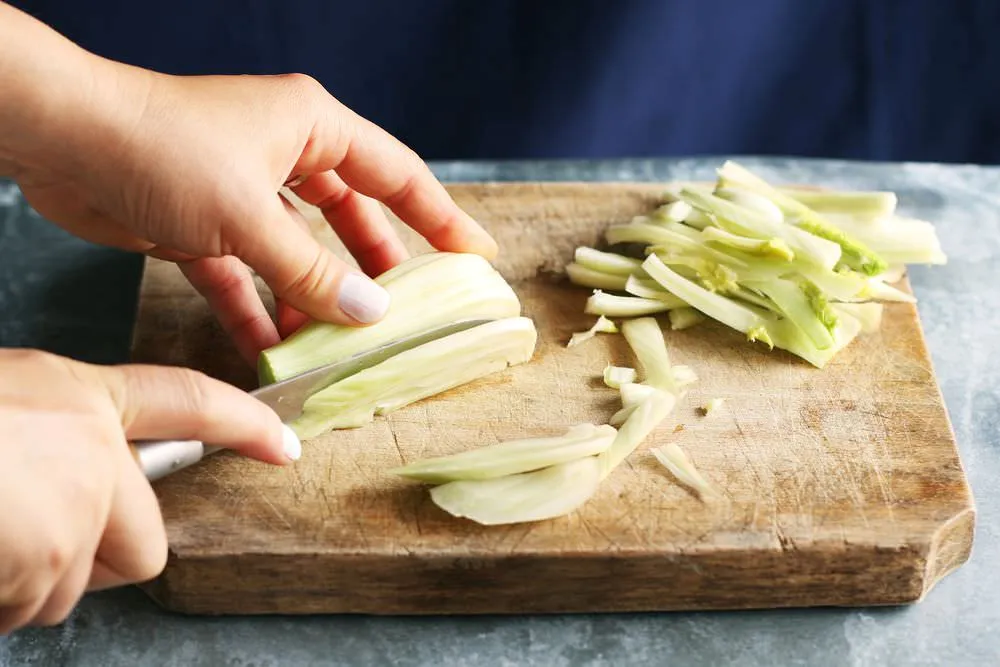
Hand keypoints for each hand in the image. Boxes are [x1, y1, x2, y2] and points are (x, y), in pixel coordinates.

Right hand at [0, 348, 296, 633]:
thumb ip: (48, 435)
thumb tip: (60, 476)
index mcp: (76, 398)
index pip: (189, 402)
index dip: (243, 423)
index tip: (282, 443)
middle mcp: (94, 454)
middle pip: (145, 546)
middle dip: (96, 563)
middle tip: (29, 546)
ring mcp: (75, 512)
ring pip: (67, 590)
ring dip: (21, 585)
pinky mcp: (47, 563)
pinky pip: (22, 612)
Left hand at [1, 4, 497, 364]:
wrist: (62, 143)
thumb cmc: (161, 149)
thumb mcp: (249, 216)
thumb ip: (312, 271)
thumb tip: (371, 313)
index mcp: (311, 127)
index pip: (397, 174)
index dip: (441, 217)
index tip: (476, 255)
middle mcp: (283, 154)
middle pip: (351, 217)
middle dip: (376, 268)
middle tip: (409, 312)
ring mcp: (242, 191)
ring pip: (299, 253)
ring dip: (315, 299)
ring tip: (341, 344)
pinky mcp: (203, 224)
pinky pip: (247, 275)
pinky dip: (259, 310)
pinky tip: (274, 351)